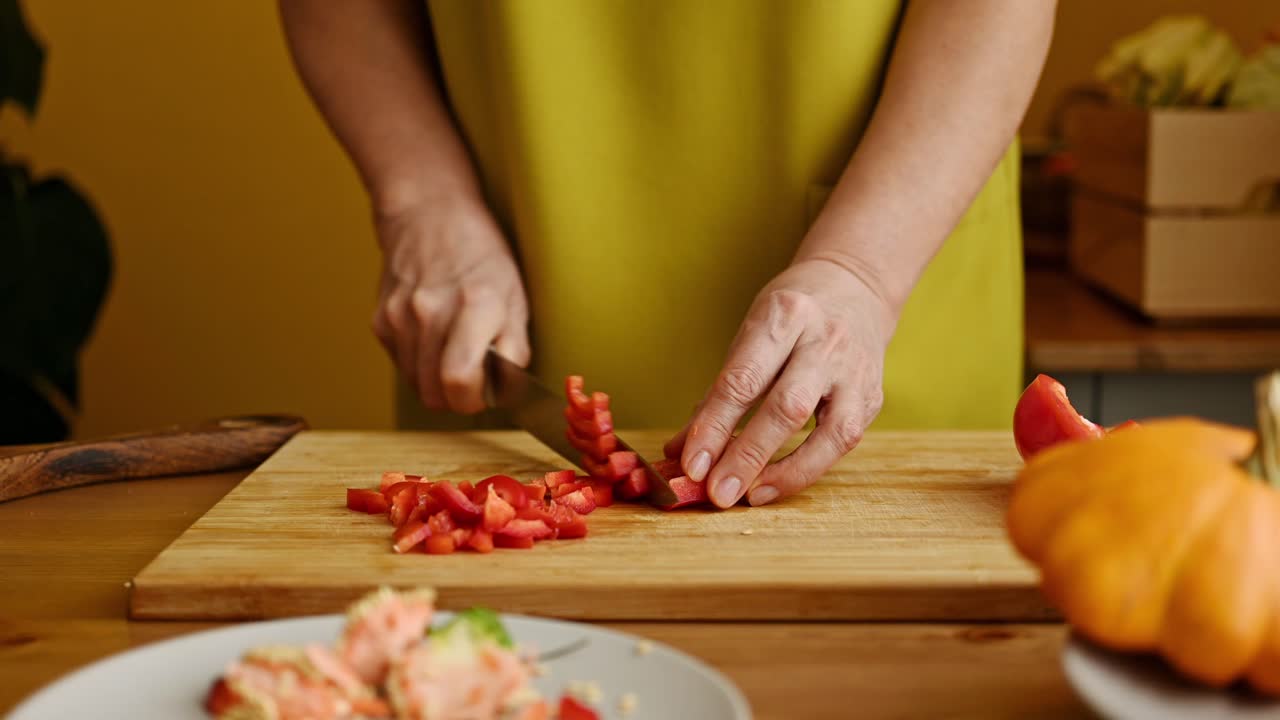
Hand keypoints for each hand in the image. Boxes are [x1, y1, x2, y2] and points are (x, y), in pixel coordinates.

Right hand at [370, 195, 529, 413]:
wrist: (429, 213)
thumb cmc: (481, 254)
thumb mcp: (516, 295)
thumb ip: (514, 347)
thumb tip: (507, 392)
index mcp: (475, 305)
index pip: (460, 380)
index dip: (475, 399)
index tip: (486, 392)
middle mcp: (432, 311)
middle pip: (435, 394)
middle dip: (458, 398)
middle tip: (474, 378)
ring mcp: (400, 316)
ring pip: (416, 386)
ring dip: (437, 383)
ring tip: (454, 353)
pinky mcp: (381, 321)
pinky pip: (401, 366)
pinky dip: (419, 365)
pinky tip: (433, 338)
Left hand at [665, 259, 894, 507]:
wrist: (856, 288)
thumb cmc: (790, 316)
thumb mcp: (749, 336)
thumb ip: (719, 394)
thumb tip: (681, 449)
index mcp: (784, 316)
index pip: (743, 379)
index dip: (714, 427)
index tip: (691, 465)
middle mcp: (825, 341)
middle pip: (786, 407)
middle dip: (747, 455)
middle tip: (716, 493)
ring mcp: (855, 371)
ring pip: (828, 431)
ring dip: (785, 471)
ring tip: (749, 495)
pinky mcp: (873, 397)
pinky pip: (843, 442)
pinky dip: (809, 468)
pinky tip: (777, 483)